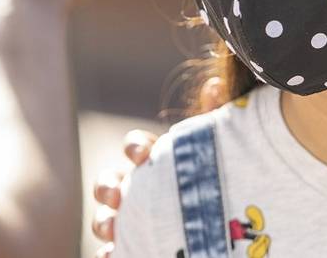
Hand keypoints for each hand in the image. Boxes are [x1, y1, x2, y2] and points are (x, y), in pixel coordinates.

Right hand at [91, 79, 228, 256]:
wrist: (223, 222)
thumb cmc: (212, 178)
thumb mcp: (214, 150)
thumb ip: (215, 120)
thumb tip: (215, 86)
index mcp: (153, 160)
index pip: (135, 146)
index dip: (135, 147)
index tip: (144, 152)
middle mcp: (134, 187)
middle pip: (108, 182)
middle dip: (107, 185)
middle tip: (118, 192)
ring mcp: (130, 218)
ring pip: (104, 217)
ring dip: (103, 220)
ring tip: (113, 226)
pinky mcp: (132, 246)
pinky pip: (112, 251)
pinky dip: (109, 252)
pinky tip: (113, 253)